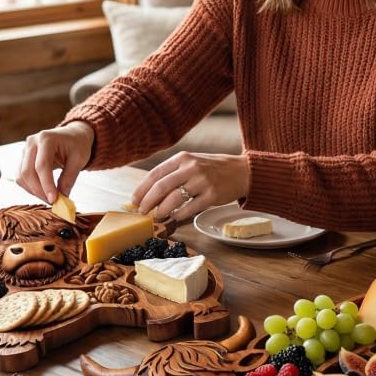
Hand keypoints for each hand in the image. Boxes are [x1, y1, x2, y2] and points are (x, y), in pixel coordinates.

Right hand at [17, 121, 95, 202]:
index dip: (46, 185)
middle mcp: (32, 142)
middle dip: (39, 191)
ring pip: (21, 176)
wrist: (72, 135)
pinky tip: (43, 191)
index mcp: (46, 138)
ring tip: (50, 197)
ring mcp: (25, 149)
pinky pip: (21, 177)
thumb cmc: (77, 144)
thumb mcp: (79, 159)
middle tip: (53, 202)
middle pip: (27, 172)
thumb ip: (69, 178)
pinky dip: (30, 187)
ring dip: (34, 191)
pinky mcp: (23, 158)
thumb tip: (62, 197)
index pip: (42, 166)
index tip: (54, 199)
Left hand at [130, 151, 250, 222]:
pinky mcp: (212, 195)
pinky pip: (189, 208)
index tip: (134, 200)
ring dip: (161, 210)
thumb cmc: (212, 169)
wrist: (242, 171)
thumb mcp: (192, 163)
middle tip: (142, 212)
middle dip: (148, 201)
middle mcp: (191, 167)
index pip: (156, 173)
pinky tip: (173, 218)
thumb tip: (149, 193)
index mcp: (183, 158)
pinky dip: (178, 215)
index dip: (142, 188)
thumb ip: (173, 174)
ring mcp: (202, 181)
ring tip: (156, 216)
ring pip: (174, 199)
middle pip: (161, 186)